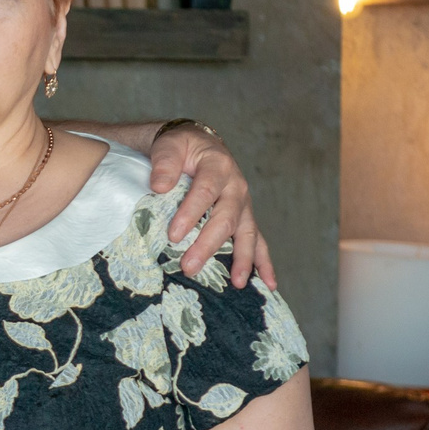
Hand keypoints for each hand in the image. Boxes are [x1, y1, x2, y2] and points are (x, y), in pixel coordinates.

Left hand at [145, 122, 275, 290]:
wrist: (198, 146)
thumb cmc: (182, 148)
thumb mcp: (170, 145)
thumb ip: (165, 162)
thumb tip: (159, 186)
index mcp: (218, 166)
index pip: (205, 191)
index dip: (191, 213)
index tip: (174, 235)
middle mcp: (236, 186)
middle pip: (226, 218)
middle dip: (208, 245)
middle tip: (189, 266)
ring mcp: (243, 204)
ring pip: (247, 233)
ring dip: (243, 259)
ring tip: (237, 283)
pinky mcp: (245, 218)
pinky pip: (258, 242)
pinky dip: (264, 263)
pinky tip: (269, 284)